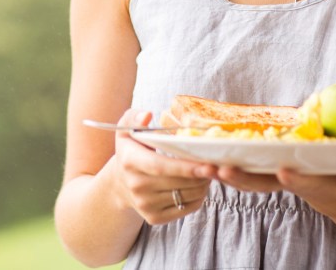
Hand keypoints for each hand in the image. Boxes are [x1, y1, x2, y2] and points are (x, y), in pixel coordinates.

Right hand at [112, 109, 217, 224]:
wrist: (120, 183)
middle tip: (215, 163)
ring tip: (207, 172)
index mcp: (130, 161)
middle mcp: (136, 186)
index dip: (186, 167)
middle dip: (202, 174)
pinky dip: (199, 197)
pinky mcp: (154, 218)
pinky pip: (186, 209)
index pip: (161, 166)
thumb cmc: (130, 150)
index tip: (208, 164)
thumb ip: (135, 117)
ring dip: (203, 185)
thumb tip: (148, 115)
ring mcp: (145, 205)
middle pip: (178, 182)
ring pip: (186, 196)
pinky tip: (198, 185)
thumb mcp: (125, 129)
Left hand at [214, 166, 335, 217]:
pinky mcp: (261, 171)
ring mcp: (272, 178)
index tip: (284, 172)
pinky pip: (238, 169)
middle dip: (243, 179)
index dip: (294, 179)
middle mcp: (288, 182)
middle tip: (224, 169)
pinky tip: (201, 155)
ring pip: (245, 179)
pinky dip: (220, 163)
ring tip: (204, 164)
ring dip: (224, 173)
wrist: (331, 192)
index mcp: (313, 183)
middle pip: (262, 184)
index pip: (303, 182)